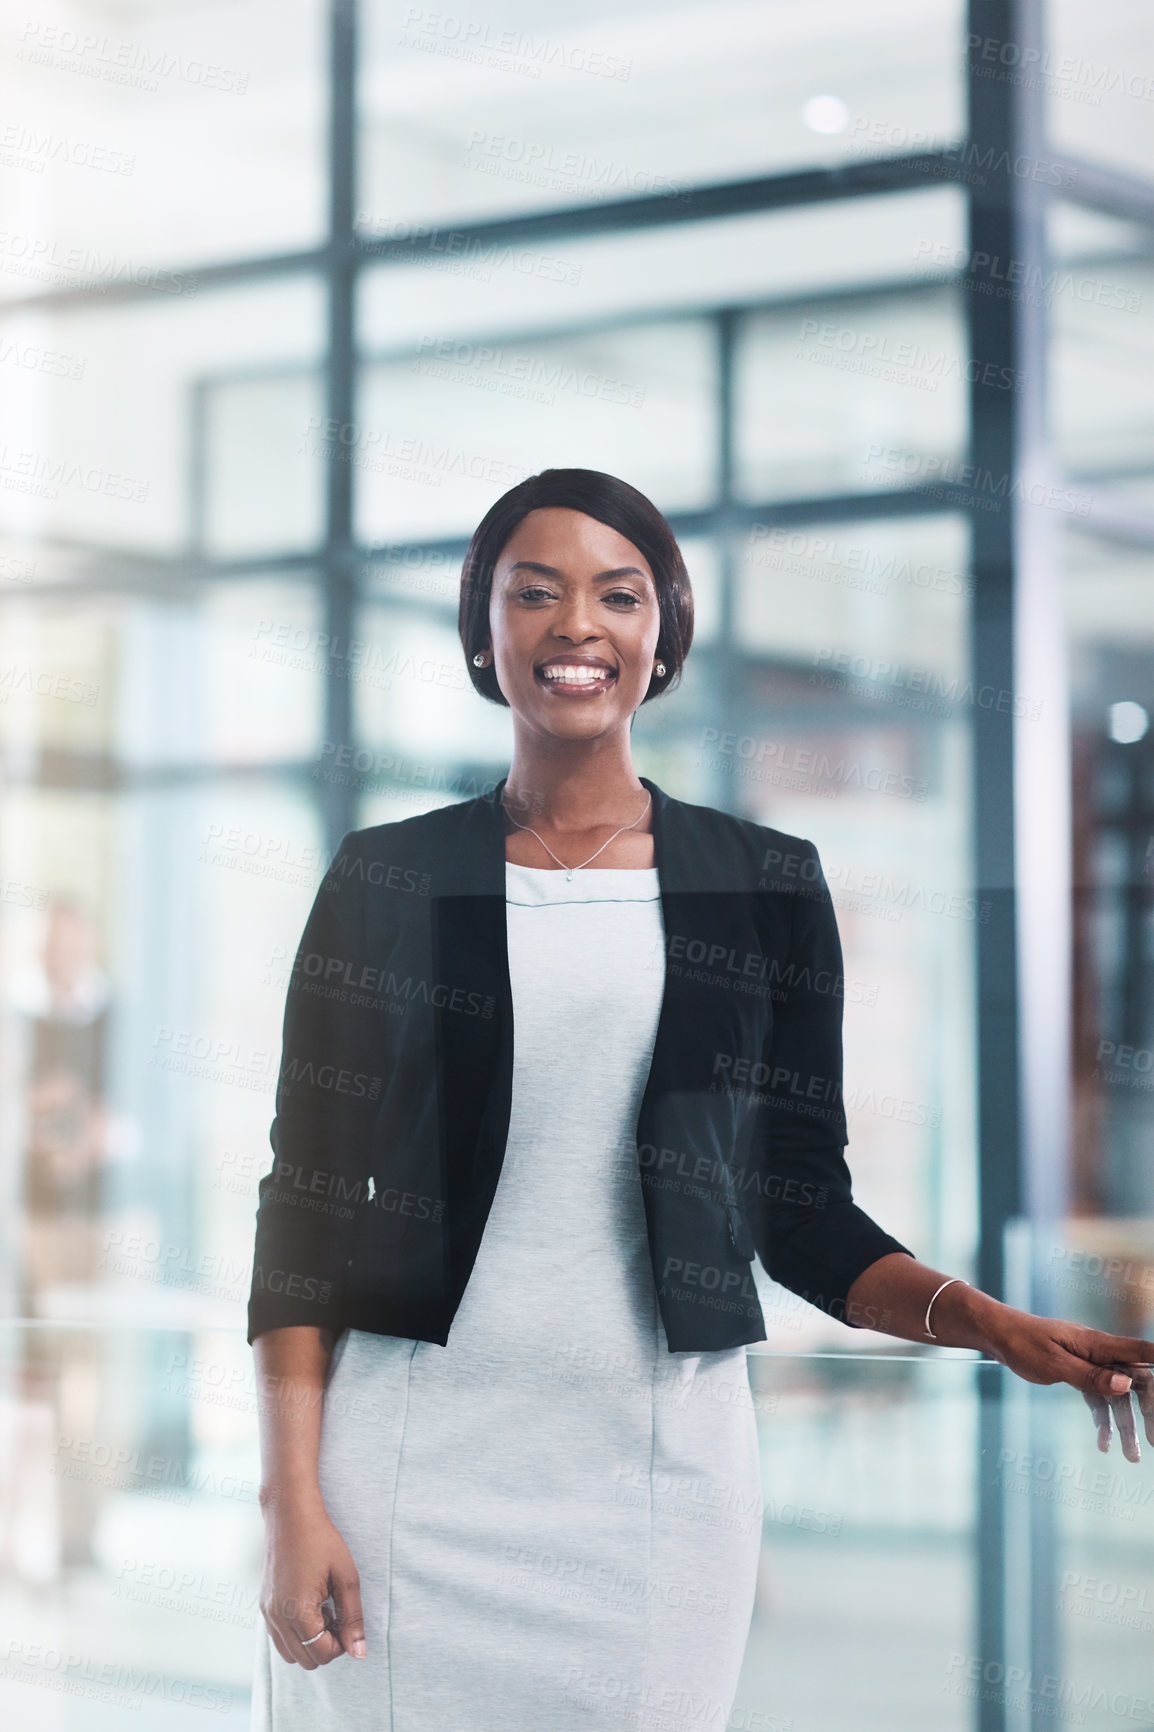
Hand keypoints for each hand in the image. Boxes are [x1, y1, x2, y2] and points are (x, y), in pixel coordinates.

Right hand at [259, 1496, 365, 1665]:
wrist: (290, 1514)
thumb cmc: (321, 1540)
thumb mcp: (346, 1576)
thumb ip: (353, 1617)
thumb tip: (359, 1653)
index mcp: (297, 1610)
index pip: (322, 1654)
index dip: (341, 1643)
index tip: (347, 1618)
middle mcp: (276, 1617)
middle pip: (306, 1660)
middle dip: (326, 1645)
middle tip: (337, 1615)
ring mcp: (267, 1613)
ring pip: (290, 1654)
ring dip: (310, 1642)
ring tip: (324, 1611)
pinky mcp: (264, 1606)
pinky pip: (280, 1639)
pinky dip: (297, 1634)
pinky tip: (310, 1606)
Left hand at [980, 1307, 1153, 1462]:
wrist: (998, 1335)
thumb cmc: (1023, 1342)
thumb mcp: (1054, 1363)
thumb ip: (1090, 1375)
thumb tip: (1126, 1384)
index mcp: (1097, 1344)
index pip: (1140, 1353)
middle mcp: (1099, 1353)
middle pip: (1135, 1381)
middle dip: (1148, 1411)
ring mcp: (1089, 1364)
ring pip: (1116, 1397)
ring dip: (1126, 1426)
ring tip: (1132, 1457)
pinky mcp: (1078, 1374)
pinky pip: (1098, 1399)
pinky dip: (1102, 1421)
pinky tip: (1103, 1443)